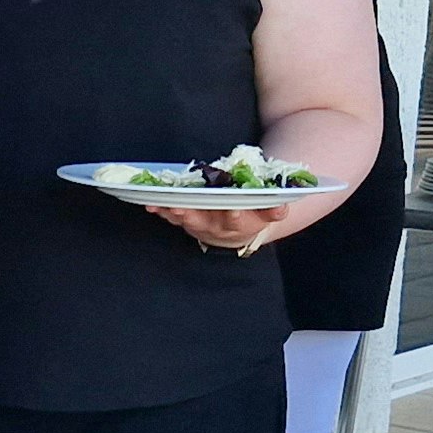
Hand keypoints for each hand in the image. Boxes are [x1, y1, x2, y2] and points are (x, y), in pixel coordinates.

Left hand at [147, 204, 288, 255]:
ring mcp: (200, 225)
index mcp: (241, 223)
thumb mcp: (267, 210)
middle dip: (192, 214)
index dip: (235, 216)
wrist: (240, 228)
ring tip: (161, 203)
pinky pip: (171, 217)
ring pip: (185, 221)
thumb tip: (282, 207)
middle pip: (205, 222)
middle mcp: (218, 228)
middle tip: (181, 206)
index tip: (232, 210)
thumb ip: (273, 208)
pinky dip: (160, 211)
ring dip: (172, 213)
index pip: (238, 220)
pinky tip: (150, 203)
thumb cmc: (254, 210)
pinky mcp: (186, 221)